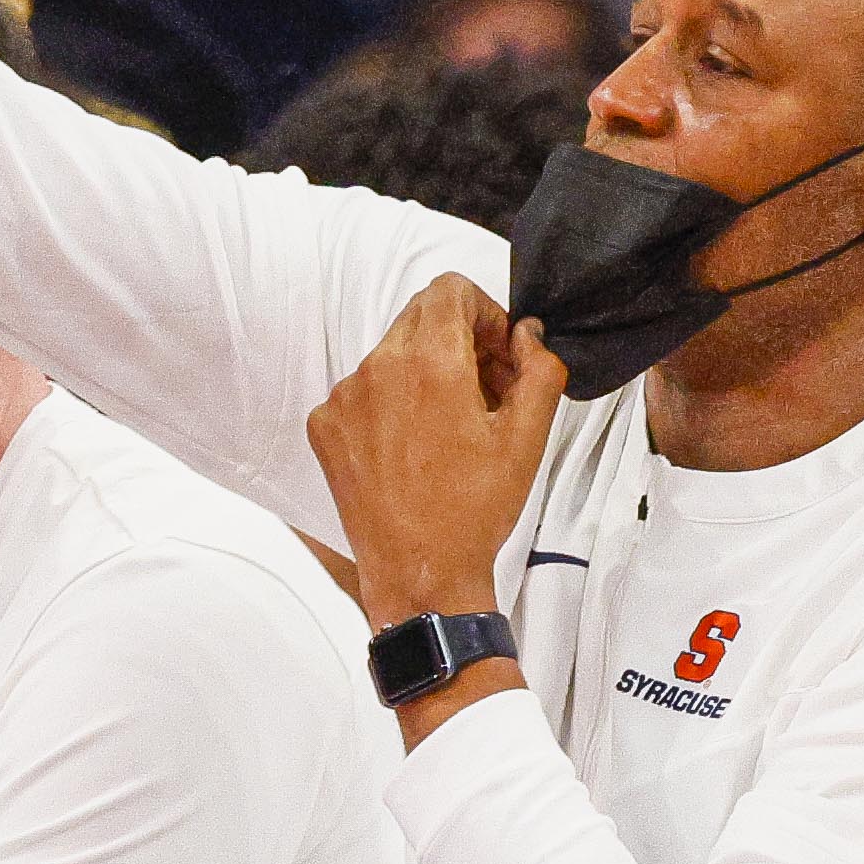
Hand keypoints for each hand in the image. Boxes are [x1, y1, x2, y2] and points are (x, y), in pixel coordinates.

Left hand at [307, 274, 564, 632]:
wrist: (420, 573)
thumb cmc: (476, 510)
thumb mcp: (529, 437)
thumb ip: (539, 368)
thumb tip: (527, 334)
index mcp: (429, 362)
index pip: (449, 290)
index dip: (484, 313)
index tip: (498, 353)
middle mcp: (377, 369)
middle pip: (419, 317)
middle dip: (458, 341)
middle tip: (484, 391)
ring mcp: (343, 398)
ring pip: (390, 353)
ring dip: (424, 372)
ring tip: (450, 427)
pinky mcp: (324, 426)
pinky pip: (362, 390)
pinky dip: (390, 402)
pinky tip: (414, 447)